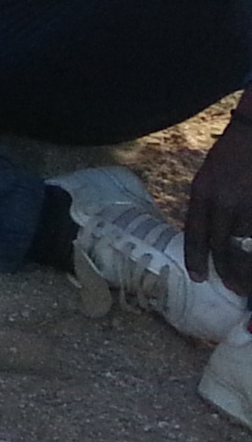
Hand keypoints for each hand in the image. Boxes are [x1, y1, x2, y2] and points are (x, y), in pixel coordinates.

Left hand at [187, 114, 251, 292]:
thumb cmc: (231, 154)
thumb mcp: (209, 178)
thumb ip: (208, 205)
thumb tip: (210, 236)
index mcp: (202, 192)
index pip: (196, 233)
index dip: (196, 258)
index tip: (198, 277)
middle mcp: (223, 200)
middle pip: (221, 244)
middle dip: (225, 268)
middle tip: (231, 286)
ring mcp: (247, 204)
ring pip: (245, 240)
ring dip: (246, 258)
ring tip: (246, 274)